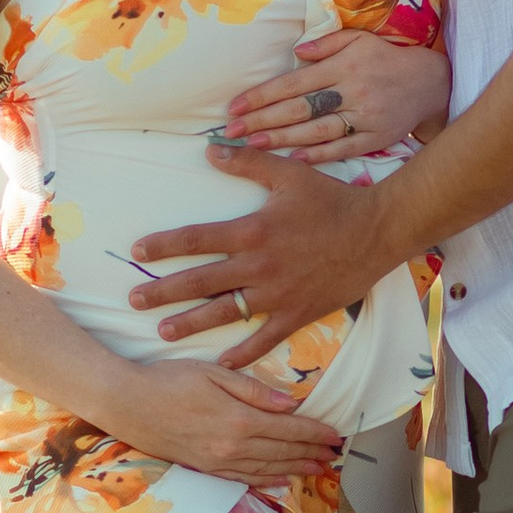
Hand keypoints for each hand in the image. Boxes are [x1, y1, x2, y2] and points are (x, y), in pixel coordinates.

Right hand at [102, 359, 344, 482]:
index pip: (289, 428)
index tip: (335, 435)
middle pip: (283, 451)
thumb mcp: (214, 374)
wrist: (127, 403)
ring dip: (296, 469)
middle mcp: (234, 446)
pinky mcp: (205, 469)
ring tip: (318, 470)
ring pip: (268, 469)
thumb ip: (255, 391)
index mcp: (240, 419)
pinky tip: (282, 481)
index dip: (315, 433)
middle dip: (312, 453)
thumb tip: (291, 403)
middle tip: (335, 455)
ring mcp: (219, 462)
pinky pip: (244, 479)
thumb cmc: (169, 380)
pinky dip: (267, 481)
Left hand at [133, 147, 397, 363]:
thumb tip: (209, 150)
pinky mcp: (298, 313)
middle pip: (200, 281)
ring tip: (163, 331)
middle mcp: (258, 266)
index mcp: (252, 231)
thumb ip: (246, 163)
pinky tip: (222, 361)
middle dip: (163, 291)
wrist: (377, 230)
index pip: (196, 239)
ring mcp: (278, 294)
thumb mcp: (288, 174)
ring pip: (225, 312)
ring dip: (191, 323)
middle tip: (134, 300)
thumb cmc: (333, 199)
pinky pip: (266, 338)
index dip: (163, 246)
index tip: (137, 251)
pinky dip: (243, 352)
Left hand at [221, 27, 448, 164]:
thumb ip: (327, 43)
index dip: (263, 95)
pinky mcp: (377, 137)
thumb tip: (295, 53)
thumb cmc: (386, 59)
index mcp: (344, 65)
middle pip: (299, 108)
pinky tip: (292, 159)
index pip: (294, 82)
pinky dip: (317, 155)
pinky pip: (343, 148)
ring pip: (317, 130)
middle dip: (262, 119)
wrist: (430, 83)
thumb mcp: (359, 40)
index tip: (235, 107)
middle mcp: (352, 91)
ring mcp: (365, 117)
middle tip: (231, 132)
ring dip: (282, 138)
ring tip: (252, 145)